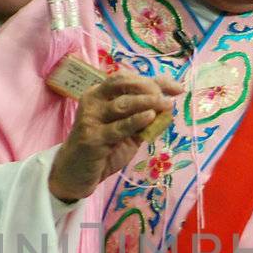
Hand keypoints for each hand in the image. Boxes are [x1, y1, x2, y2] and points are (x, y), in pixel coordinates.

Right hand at [48, 71, 182, 202]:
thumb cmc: (102, 148)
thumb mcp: (126, 129)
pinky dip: (136, 120)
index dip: (153, 80)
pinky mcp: (92, 138)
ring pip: (122, 104)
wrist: (75, 173)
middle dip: (150, 88)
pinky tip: (150, 116)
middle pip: (123, 85)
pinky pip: (118, 127)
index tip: (177, 88)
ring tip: (166, 105)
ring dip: (147, 102)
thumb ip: (143, 115)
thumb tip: (170, 103)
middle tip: (168, 100)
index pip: (127, 79)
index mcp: (99, 93)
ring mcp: (91, 118)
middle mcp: (93, 100)